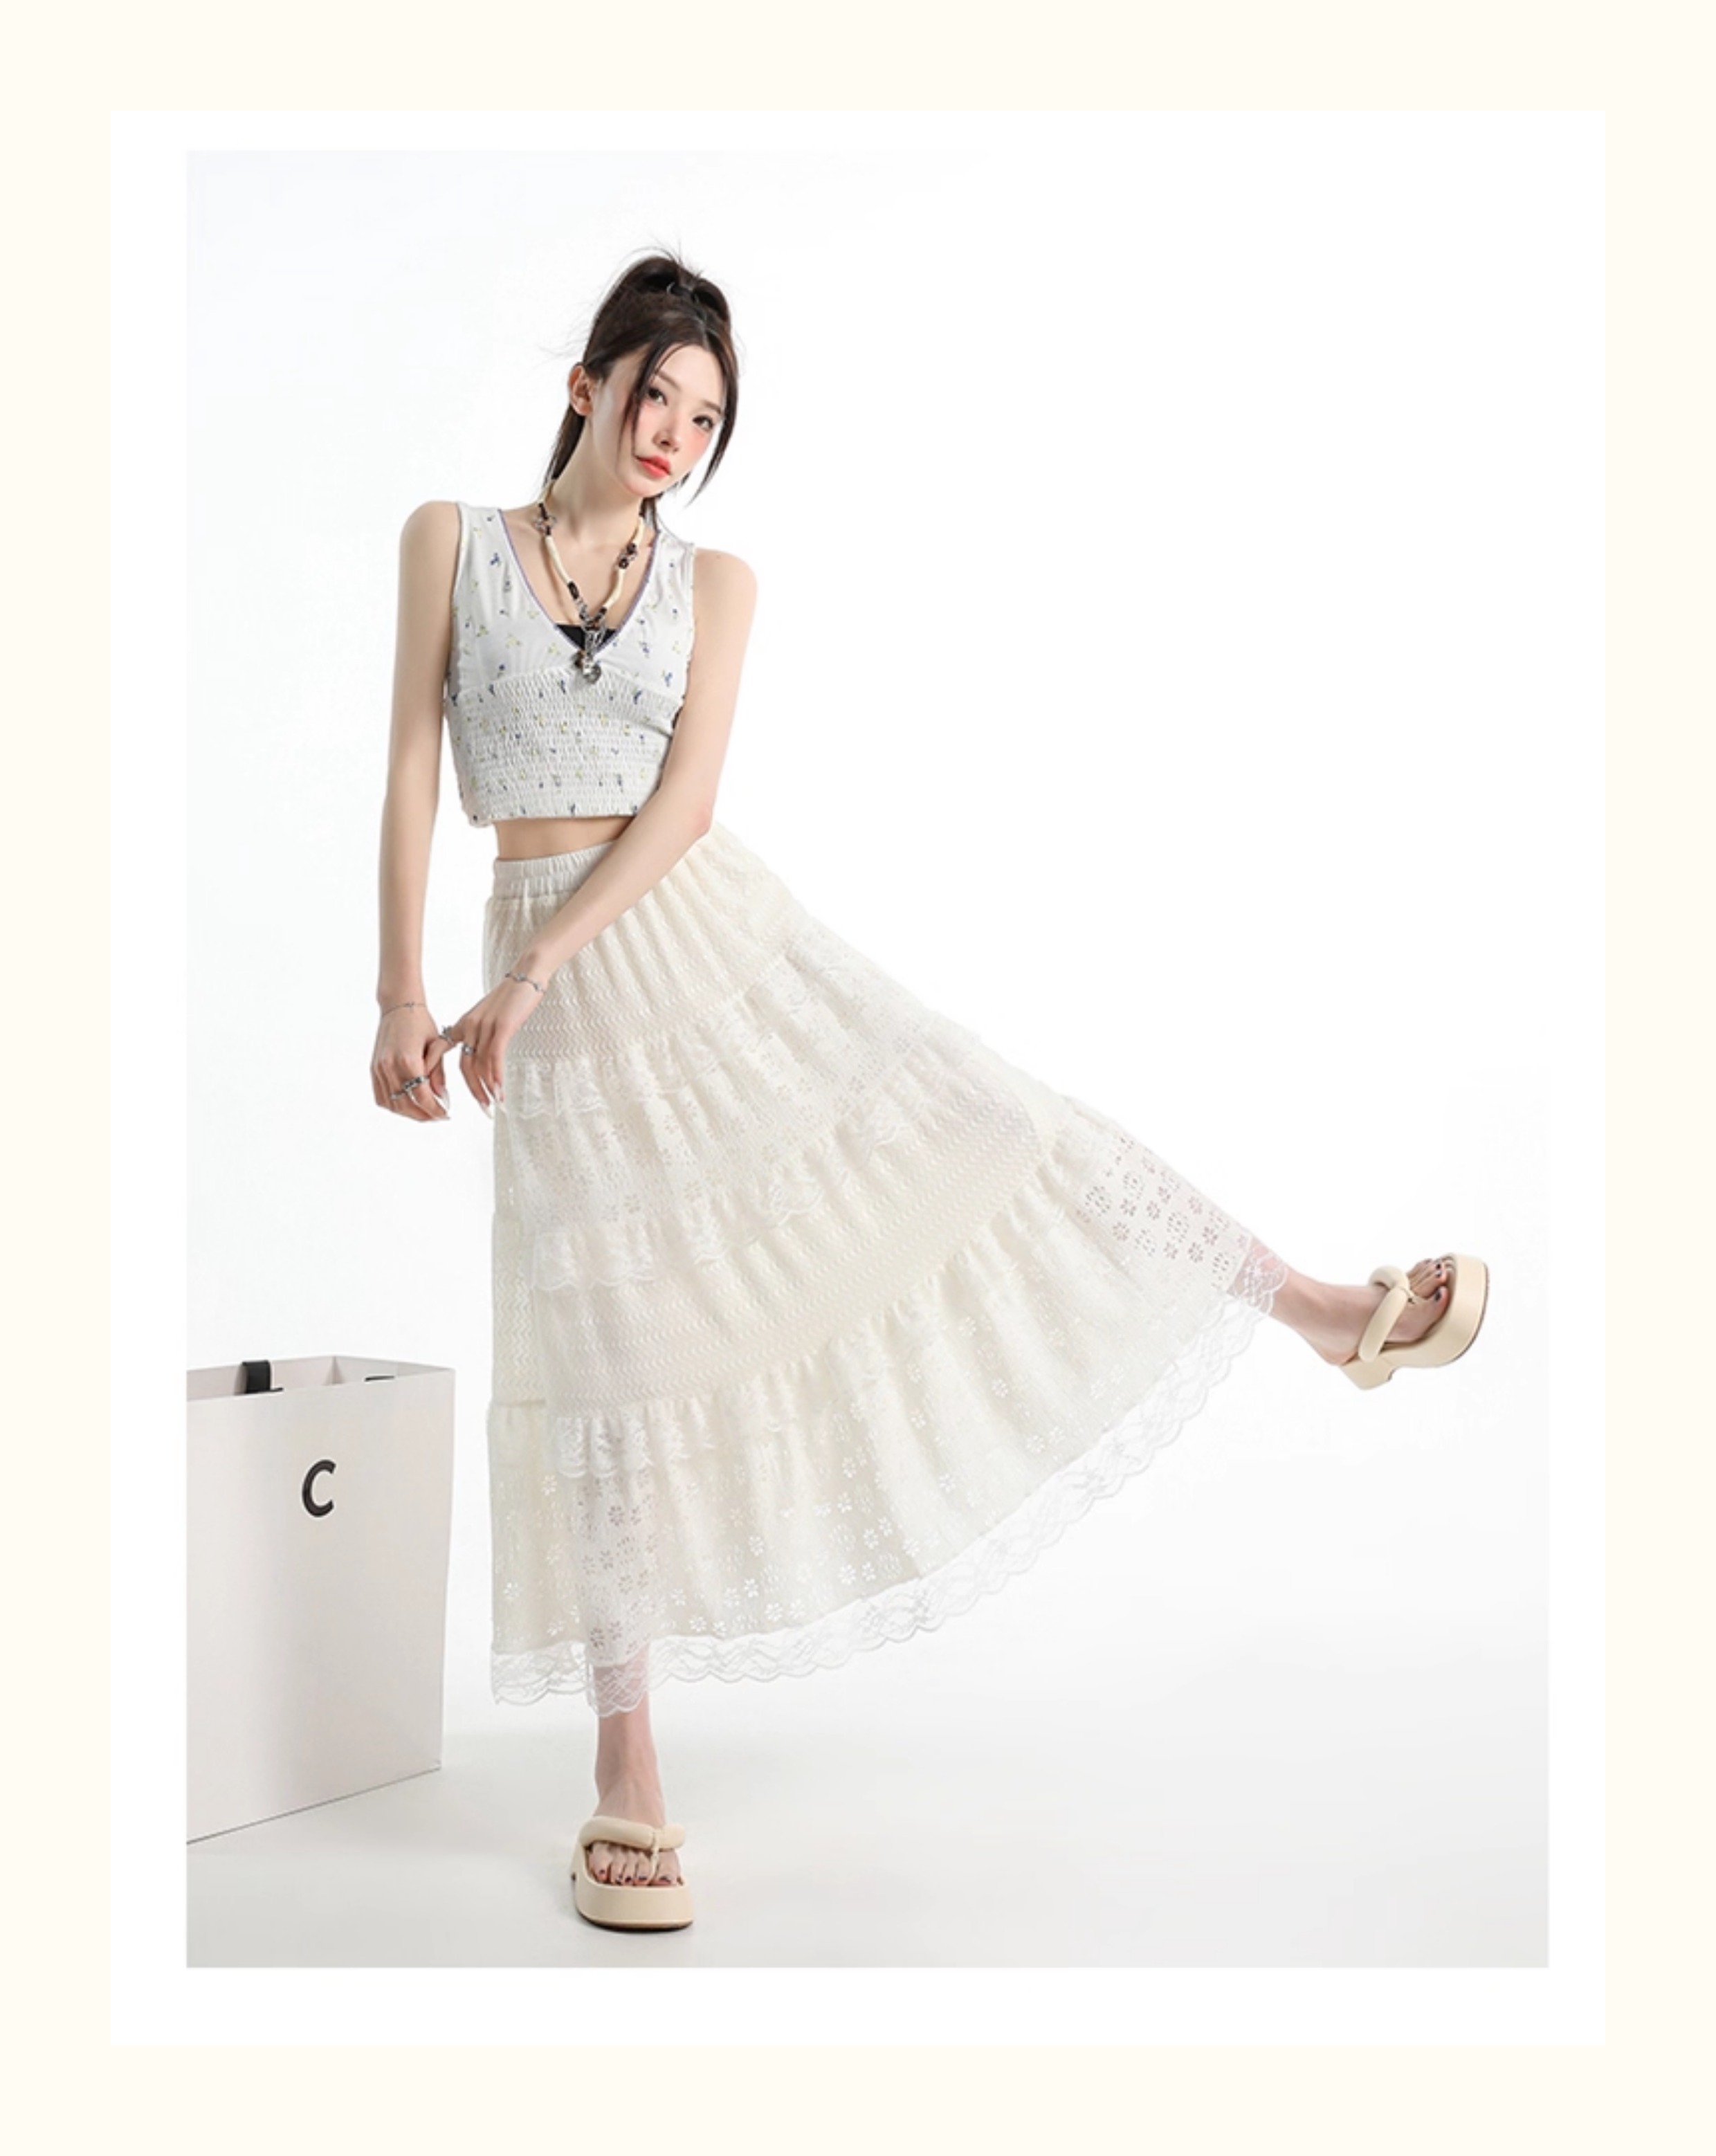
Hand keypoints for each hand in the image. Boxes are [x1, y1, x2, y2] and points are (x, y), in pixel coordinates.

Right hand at [371, 1002, 450, 1120]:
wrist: (399, 1006)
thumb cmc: (420, 1022)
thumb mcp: (436, 1046)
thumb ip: (438, 1073)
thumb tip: (441, 1097)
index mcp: (408, 1060)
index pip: (422, 1096)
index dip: (435, 1109)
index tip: (445, 1114)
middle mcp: (390, 1066)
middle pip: (406, 1104)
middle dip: (423, 1115)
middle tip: (437, 1117)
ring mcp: (379, 1068)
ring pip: (392, 1104)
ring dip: (409, 1113)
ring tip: (424, 1113)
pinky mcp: (374, 1068)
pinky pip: (381, 1096)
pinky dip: (393, 1105)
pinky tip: (407, 1105)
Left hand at [435, 975, 544, 1112]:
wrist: (528, 974)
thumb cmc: (512, 997)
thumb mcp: (490, 1016)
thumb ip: (482, 1036)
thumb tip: (483, 1059)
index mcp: (462, 1024)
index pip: (438, 1051)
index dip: (434, 1073)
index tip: (437, 1095)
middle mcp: (469, 1026)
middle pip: (464, 1067)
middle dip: (473, 1090)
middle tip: (483, 1108)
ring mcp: (484, 1027)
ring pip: (480, 1066)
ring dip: (487, 1088)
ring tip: (494, 1104)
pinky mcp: (501, 1027)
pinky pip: (494, 1059)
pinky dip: (497, 1078)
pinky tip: (501, 1091)